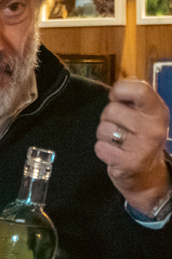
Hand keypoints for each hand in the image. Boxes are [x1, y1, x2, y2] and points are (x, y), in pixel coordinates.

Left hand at [95, 78, 169, 213]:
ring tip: (117, 142)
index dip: (119, 91)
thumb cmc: (141, 139)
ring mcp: (142, 146)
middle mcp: (153, 128)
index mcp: (158, 112)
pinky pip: (100, 147)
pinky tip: (115, 154)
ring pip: (103, 128)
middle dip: (108, 118)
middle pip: (112, 109)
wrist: (148, 177)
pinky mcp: (128, 163)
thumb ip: (135, 96)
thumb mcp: (145, 115)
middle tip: (119, 129)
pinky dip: (103, 150)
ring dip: (104, 136)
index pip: (138, 89)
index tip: (117, 99)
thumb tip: (125, 82)